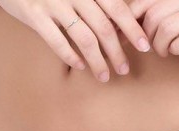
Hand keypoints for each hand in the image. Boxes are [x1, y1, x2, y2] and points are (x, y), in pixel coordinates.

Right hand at [0, 0, 151, 81]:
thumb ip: (95, 4)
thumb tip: (118, 28)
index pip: (117, 8)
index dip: (132, 29)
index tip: (144, 47)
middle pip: (104, 28)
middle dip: (117, 52)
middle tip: (124, 70)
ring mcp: (53, 3)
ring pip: (84, 38)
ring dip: (97, 61)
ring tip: (104, 77)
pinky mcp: (34, 14)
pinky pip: (57, 41)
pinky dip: (70, 56)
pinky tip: (79, 67)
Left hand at [127, 0, 178, 61]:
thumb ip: (163, 16)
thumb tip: (129, 26)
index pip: (148, 1)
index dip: (132, 20)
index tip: (129, 37)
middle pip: (155, 15)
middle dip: (147, 37)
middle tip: (152, 48)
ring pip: (168, 28)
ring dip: (161, 46)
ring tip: (165, 51)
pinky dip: (176, 49)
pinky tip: (177, 50)